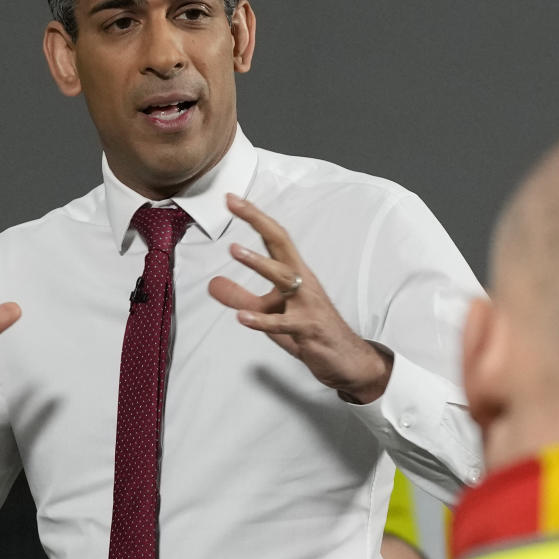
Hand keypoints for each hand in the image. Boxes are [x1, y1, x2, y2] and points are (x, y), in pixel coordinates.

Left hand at [208, 194, 391, 403]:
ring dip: (260, 263)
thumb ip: (241, 297)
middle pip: (281, 244)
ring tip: (235, 251)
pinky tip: (243, 317)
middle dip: (257, 221)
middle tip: (234, 204)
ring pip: (285, 278)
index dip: (254, 217)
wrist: (346, 358)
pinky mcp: (308, 329)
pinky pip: (284, 324)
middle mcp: (303, 282)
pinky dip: (263, 320)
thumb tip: (213, 284)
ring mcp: (307, 304)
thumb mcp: (270, 312)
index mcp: (295, 273)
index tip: (232, 199)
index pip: (274, 238)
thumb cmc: (310, 330)